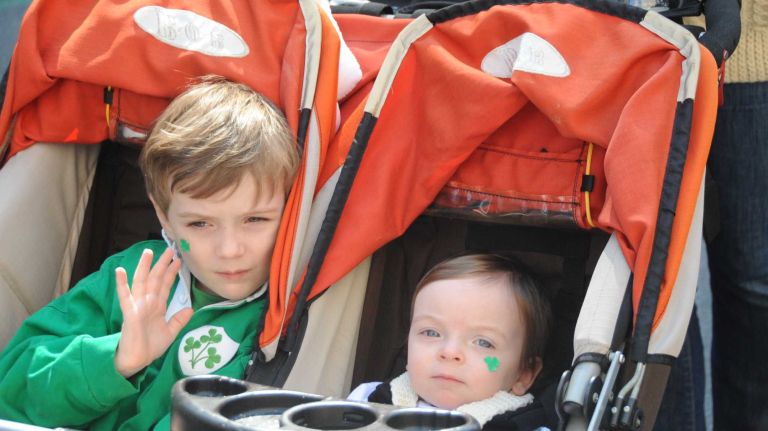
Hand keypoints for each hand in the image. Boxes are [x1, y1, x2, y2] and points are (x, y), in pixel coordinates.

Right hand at [114, 248, 192, 377]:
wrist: (138, 361)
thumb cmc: (150, 346)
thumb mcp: (170, 332)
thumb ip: (179, 320)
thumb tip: (190, 308)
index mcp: (156, 306)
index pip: (164, 285)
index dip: (171, 273)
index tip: (178, 260)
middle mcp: (147, 303)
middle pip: (155, 279)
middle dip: (162, 265)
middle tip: (170, 249)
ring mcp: (137, 306)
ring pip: (141, 283)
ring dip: (144, 267)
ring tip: (148, 252)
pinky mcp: (130, 313)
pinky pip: (125, 297)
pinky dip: (122, 284)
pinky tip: (120, 271)